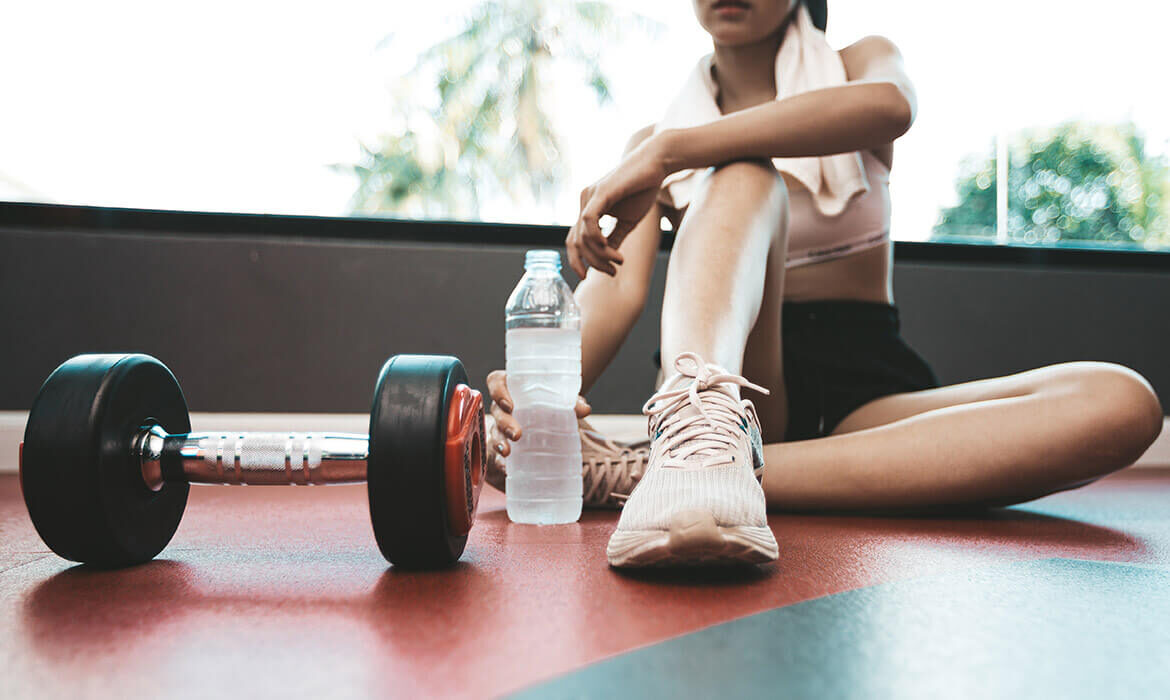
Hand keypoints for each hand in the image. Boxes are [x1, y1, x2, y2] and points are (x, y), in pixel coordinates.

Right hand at [485, 369, 591, 492]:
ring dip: (499, 442)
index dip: (498, 392)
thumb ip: (571, 401)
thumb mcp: (561, 398)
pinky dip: (500, 461)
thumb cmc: (551, 400)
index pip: (496, 382)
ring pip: (494, 432)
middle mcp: (502, 405)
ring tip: (507, 452)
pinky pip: (496, 451)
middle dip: (504, 423)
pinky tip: (506, 468)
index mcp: (511, 386)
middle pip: (496, 411)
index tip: (509, 404)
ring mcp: (501, 424)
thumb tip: (585, 409)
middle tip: (517, 434)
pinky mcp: (505, 442)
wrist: (551, 413)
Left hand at [566, 133, 669, 278]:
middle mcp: (584, 202)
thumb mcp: (628, 221)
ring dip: (600, 255)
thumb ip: (615, 238)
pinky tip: (609, 248)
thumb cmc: (643, 189)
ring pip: (583, 236)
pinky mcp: (599, 192)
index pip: (574, 241)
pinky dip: (596, 238)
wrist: (655, 164)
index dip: (578, 261)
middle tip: (612, 272)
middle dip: (592, 263)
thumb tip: (607, 259)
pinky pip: (588, 220)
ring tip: (619, 261)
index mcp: (588, 209)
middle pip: (576, 243)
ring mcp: (589, 196)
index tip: (590, 277)